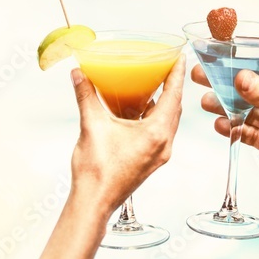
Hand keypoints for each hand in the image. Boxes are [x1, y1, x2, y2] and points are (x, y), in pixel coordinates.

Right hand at [40, 56, 184, 258]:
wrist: (94, 201)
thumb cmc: (97, 171)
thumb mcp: (91, 126)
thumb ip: (86, 96)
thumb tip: (78, 74)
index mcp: (156, 133)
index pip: (173, 96)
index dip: (176, 74)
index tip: (179, 57)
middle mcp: (163, 144)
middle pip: (175, 108)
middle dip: (171, 87)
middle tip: (166, 67)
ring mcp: (158, 155)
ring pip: (167, 122)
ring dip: (162, 103)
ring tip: (152, 86)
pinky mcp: (149, 161)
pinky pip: (158, 133)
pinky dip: (153, 118)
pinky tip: (138, 112)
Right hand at [190, 63, 258, 206]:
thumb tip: (240, 78)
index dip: (247, 61)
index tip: (222, 56)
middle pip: (254, 89)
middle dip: (228, 84)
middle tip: (203, 76)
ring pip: (248, 111)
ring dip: (227, 107)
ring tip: (206, 102)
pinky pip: (249, 133)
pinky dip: (234, 129)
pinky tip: (220, 124)